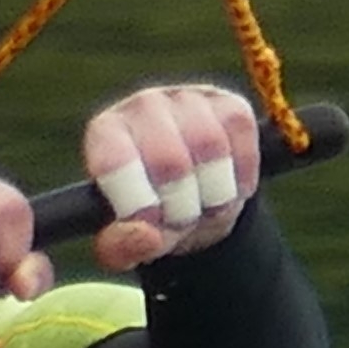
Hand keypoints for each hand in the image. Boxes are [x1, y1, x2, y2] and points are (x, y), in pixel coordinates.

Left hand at [82, 83, 260, 271]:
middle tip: (183, 222)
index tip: (152, 225)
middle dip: (182, 207)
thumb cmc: (152, 215)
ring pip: (211, 147)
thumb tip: (146, 235)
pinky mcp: (231, 105)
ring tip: (206, 208)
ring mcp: (189, 100)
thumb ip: (121, 247)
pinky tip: (229, 188)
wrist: (197, 199)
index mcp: (106, 132)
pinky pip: (242, 139)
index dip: (139, 204)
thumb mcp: (127, 241)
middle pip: (169, 160)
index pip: (116, 162)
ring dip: (215, 195)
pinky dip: (242, 178)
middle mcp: (143, 106)